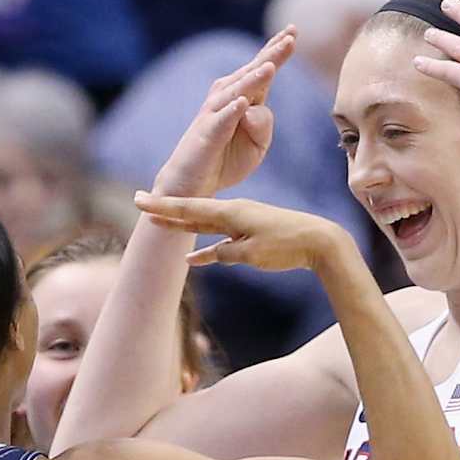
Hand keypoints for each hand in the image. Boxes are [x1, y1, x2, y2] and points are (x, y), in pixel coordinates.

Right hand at [136, 193, 349, 273]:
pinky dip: (207, 250)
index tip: (140, 200)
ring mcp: (241, 224)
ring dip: (183, 226)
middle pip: (192, 212)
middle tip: (140, 202)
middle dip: (166, 209)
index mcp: (231, 212)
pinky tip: (193, 260)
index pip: (189, 208)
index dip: (163, 206)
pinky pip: (222, 241)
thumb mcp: (252, 253)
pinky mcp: (250, 236)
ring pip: (205, 225)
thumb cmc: (287, 245)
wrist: (319, 241)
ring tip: (160, 224)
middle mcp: (233, 213)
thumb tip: (209, 255)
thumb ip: (226, 253)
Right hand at [153, 29, 295, 198]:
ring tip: (270, 66)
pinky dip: (232, 111)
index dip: (276, 50)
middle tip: (290, 37)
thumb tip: (253, 107)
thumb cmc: (225, 160)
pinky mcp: (206, 133)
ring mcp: (215, 113)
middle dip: (271, 54)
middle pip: (252, 72)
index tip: (293, 31)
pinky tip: (243, 102)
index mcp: (244, 98)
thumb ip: (264, 125)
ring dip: (253, 78)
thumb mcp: (257, 146)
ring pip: (238, 91)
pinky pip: (221, 120)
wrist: (193, 183)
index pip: (262, 68)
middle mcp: (228, 98)